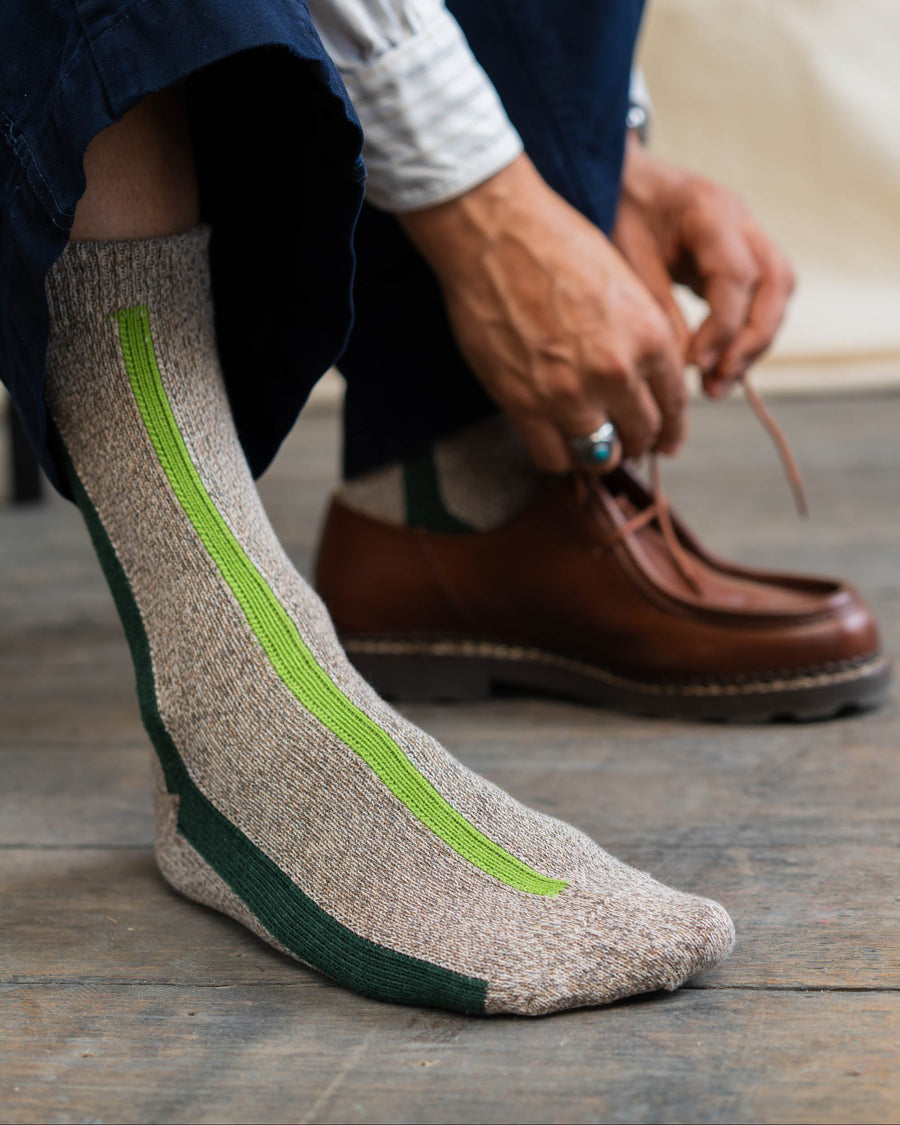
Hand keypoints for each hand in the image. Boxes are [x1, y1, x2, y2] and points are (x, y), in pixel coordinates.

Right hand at [398, 154, 685, 472]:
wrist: (498, 232)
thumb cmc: (557, 245)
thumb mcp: (623, 286)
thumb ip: (639, 337)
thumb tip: (641, 379)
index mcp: (650, 337)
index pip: (674, 403)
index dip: (670, 429)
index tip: (665, 441)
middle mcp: (617, 372)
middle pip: (641, 433)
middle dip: (637, 442)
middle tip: (627, 444)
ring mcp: (570, 394)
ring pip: (600, 455)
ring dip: (597, 454)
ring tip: (589, 446)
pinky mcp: (526, 404)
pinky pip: (552, 457)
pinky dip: (558, 457)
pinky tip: (555, 443)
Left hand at [613, 133, 795, 397]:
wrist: (625, 179)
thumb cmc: (621, 213)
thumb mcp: (629, 260)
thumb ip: (657, 308)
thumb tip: (680, 366)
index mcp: (710, 212)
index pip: (737, 275)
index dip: (724, 326)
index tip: (698, 364)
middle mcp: (742, 220)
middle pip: (777, 283)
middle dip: (753, 340)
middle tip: (719, 383)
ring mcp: (750, 234)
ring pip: (779, 292)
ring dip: (755, 342)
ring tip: (719, 384)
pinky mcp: (745, 254)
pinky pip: (763, 295)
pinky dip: (746, 331)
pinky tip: (720, 363)